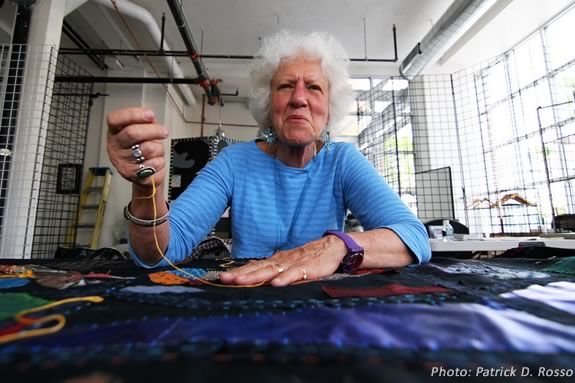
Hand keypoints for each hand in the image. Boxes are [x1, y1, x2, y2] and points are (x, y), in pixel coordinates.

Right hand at [106, 107, 168, 185]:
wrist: (142, 173)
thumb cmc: (141, 148)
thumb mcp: (141, 130)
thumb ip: (145, 121)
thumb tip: (150, 117)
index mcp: (114, 132)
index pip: (115, 119)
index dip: (133, 114)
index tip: (150, 114)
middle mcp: (114, 147)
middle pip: (132, 133)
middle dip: (153, 130)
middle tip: (163, 132)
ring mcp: (122, 162)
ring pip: (148, 149)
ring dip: (159, 148)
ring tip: (157, 150)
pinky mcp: (133, 175)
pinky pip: (154, 164)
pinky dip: (160, 162)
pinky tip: (154, 162)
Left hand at [218, 235, 347, 285]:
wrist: (332, 246)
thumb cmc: (308, 257)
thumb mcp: (287, 261)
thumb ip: (271, 267)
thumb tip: (250, 270)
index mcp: (276, 261)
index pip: (253, 266)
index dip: (238, 272)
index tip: (222, 277)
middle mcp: (281, 261)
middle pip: (258, 268)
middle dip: (240, 274)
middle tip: (225, 279)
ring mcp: (293, 264)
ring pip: (271, 270)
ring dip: (256, 276)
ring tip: (241, 282)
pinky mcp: (307, 268)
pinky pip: (295, 274)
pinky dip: (284, 278)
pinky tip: (276, 284)